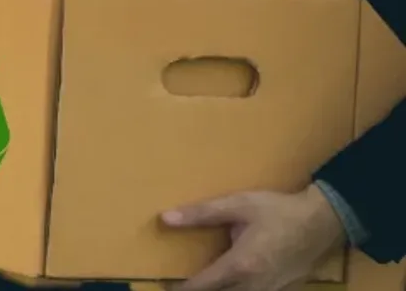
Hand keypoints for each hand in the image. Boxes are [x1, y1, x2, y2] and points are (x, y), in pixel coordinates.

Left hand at [161, 184, 346, 290]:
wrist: (323, 220)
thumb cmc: (277, 211)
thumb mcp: (237, 205)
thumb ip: (201, 214)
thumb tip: (165, 218)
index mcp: (239, 265)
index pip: (202, 286)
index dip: (182, 289)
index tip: (167, 288)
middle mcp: (254, 286)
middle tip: (185, 287)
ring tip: (209, 285)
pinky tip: (236, 285)